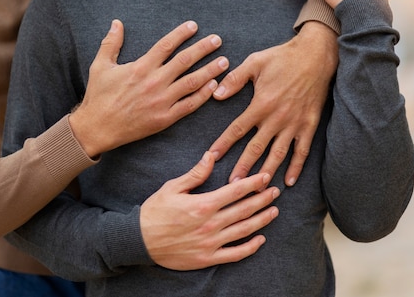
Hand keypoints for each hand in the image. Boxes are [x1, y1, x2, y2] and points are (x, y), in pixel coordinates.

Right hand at [70, 20, 228, 155]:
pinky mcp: (164, 118)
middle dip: (203, 48)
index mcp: (140, 67)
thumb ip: (111, 43)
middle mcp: (154, 82)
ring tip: (224, 61)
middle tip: (218, 40)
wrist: (97, 128)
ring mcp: (161, 101)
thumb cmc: (98, 97)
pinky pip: (189, 105)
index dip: (181, 34)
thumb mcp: (100, 66)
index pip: (166, 45)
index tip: (194, 25)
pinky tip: (214, 86)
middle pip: (184, 61)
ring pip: (191, 82)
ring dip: (210, 70)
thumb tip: (116, 22)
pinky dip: (203, 95)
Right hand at [141, 152, 279, 269]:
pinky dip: (250, 247)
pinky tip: (260, 239)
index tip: (265, 176)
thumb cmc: (154, 211)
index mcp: (203, 204)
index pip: (235, 191)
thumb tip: (211, 155)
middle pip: (244, 209)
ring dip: (262, 220)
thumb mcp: (172, 187)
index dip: (253, 183)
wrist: (138, 240)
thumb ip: (195, 173)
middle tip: (275, 192)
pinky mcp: (207, 258)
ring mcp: (210, 243)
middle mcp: (210, 224)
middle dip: (263, 199)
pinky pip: (235, 254)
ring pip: (244, 230)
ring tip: (274, 211)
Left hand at [209, 21, 337, 185]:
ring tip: (257, 189)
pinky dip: (296, 167)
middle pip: (256, 148)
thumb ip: (235, 79)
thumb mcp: (255, 62)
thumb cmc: (283, 57)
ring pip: (278, 154)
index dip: (223, 144)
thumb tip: (216, 94)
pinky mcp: (309, 125)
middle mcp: (277, 118)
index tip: (212, 158)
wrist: (316, 56)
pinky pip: (302, 151)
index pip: (237, 129)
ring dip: (267, 172)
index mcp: (261, 104)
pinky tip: (289, 181)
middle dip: (243, 167)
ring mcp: (294, 124)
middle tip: (232, 185)